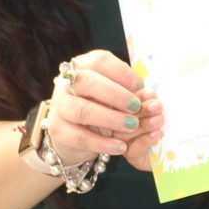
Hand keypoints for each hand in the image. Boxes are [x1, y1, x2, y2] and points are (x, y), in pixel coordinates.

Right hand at [45, 50, 163, 168]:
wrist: (72, 134)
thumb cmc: (99, 108)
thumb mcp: (114, 97)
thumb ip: (130, 95)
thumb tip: (150, 97)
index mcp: (83, 67)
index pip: (99, 61)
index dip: (121, 72)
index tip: (140, 86)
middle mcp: (68, 84)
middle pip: (87, 82)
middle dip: (115, 94)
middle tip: (136, 106)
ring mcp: (61, 107)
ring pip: (82, 110)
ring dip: (110, 118)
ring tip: (132, 126)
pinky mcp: (58, 130)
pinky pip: (80, 136)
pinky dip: (103, 143)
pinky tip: (121, 147)